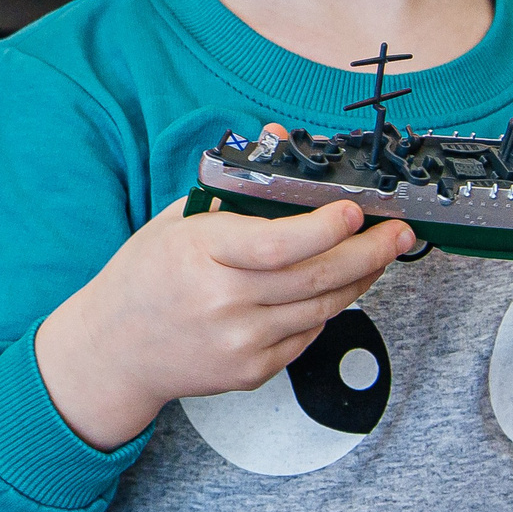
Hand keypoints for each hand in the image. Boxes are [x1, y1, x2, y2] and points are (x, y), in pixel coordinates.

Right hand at [34, 195, 414, 449]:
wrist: (116, 348)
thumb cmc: (145, 277)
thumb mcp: (177, 219)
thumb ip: (235, 185)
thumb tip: (278, 140)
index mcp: (199, 255)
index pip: (276, 244)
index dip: (325, 228)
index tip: (355, 210)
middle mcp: (222, 303)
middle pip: (316, 278)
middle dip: (368, 252)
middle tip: (397, 233)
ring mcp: (240, 342)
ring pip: (323, 308)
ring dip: (359, 279)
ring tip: (377, 255)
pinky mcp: (253, 371)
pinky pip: (307, 335)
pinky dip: (325, 308)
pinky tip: (331, 287)